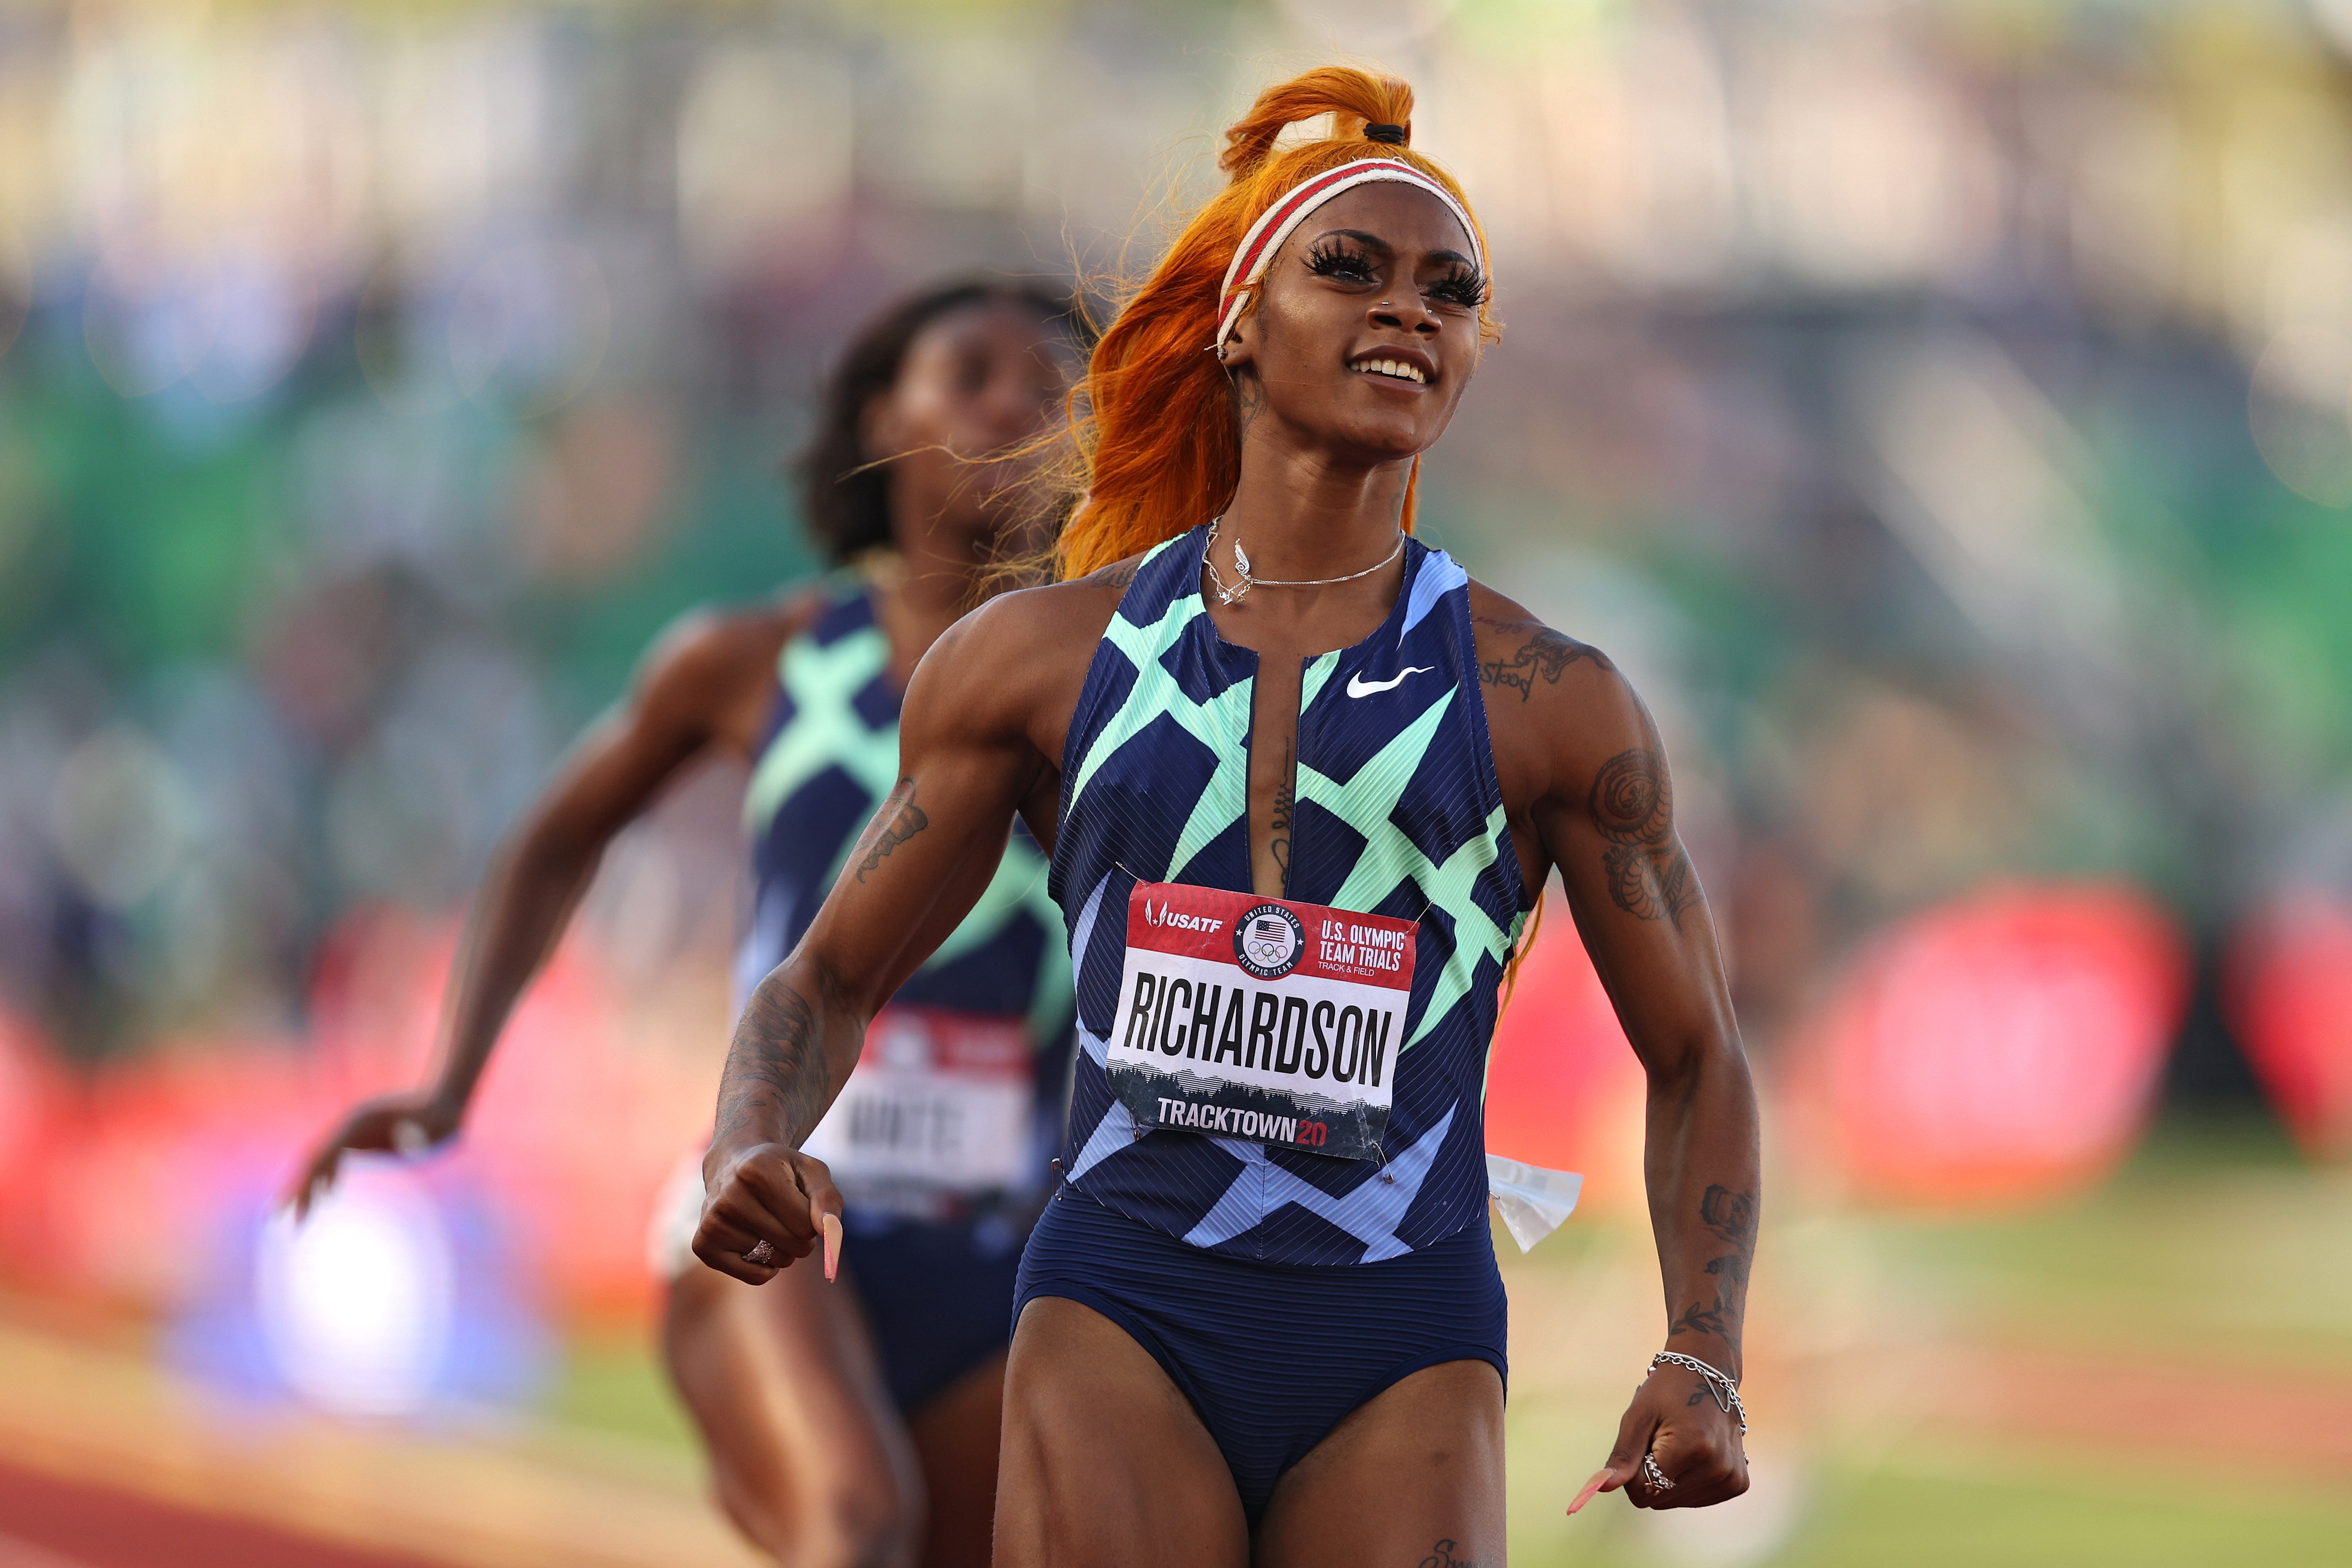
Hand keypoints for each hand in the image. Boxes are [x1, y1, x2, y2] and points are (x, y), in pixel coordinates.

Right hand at [287, 1092, 459, 1218]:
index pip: (322, 1157)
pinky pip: (338, 1158)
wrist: (447, 1103)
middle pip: (314, 1159)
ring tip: (299, 1214)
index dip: (304, 1184)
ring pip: (322, 1160)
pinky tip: (327, 1194)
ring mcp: (355, 1131)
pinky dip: (328, 1176)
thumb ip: (416, 1138)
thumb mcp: (433, 1129)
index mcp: (359, 1123)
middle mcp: (350, 1125)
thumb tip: (406, 1146)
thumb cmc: (442, 1120)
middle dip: (296, 1189)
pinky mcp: (364, 1137)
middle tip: (278, 1217)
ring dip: (308, 1185)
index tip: (292, 1207)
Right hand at [691, 1143, 844, 1284]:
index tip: (800, 1202)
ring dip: (782, 1249)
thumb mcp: (810, 1171)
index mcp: (757, 1172)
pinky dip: (764, 1266)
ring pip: (775, 1262)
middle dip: (801, 1237)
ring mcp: (712, 1223)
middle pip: (793, 1245)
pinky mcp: (703, 1246)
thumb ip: (827, 1199)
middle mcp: (729, 1197)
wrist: (732, 1163)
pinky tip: (753, 1239)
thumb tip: (831, 1234)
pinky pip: (756, 1277)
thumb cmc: (780, 1170)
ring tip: (767, 1221)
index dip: (813, 1220)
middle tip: (786, 1215)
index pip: (806, 1225)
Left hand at [1578, 1358, 1747, 1511]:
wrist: (1708, 1374)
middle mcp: (1718, 1468)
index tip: (1644, 1442)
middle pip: (1659, 1499)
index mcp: (1692, 1449)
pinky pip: (1697, 1498)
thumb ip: (1623, 1456)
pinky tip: (1694, 1453)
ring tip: (1680, 1442)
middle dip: (1652, 1474)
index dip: (1634, 1470)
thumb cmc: (1667, 1390)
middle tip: (1662, 1439)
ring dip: (1670, 1477)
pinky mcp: (1738, 1482)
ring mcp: (1731, 1477)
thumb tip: (1602, 1487)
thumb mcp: (1638, 1416)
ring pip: (1677, 1501)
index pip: (1644, 1490)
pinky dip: (1688, 1481)